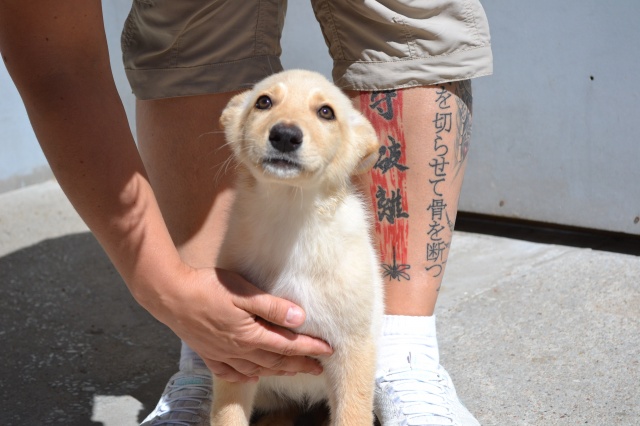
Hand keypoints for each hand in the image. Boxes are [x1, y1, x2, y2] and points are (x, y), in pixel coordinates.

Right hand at [146, 264, 332, 382]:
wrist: (169, 295)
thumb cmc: (207, 288)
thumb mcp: (243, 292)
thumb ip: (271, 306)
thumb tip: (298, 317)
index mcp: (249, 335)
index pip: (287, 345)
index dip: (309, 348)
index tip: (328, 350)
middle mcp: (238, 350)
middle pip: (275, 361)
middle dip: (299, 364)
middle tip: (318, 367)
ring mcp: (222, 354)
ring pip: (256, 369)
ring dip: (278, 371)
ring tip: (292, 371)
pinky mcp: (208, 353)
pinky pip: (231, 373)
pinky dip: (245, 377)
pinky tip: (252, 375)